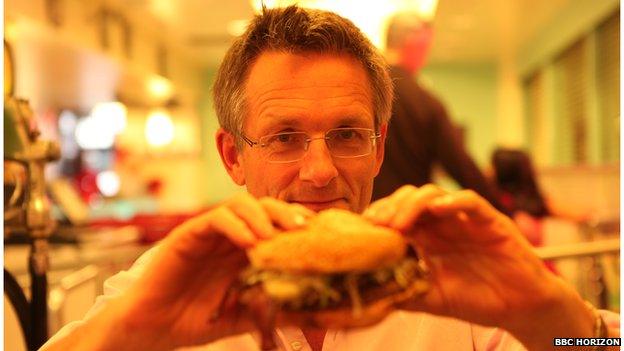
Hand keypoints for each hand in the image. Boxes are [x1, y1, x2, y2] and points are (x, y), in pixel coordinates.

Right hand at [98, 193, 313, 349]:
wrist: (152, 328)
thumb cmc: (194, 321)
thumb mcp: (241, 317)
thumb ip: (268, 311)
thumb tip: (306, 312)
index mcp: (244, 252)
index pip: (276, 226)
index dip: (298, 225)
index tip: (321, 234)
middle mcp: (230, 237)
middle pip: (264, 208)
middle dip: (287, 213)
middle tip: (305, 227)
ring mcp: (210, 233)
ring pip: (241, 205)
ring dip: (263, 215)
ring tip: (277, 235)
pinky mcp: (189, 234)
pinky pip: (216, 219)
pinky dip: (236, 226)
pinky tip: (249, 242)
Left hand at [363, 185, 594, 348]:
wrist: (520, 309)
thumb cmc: (476, 300)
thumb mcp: (432, 299)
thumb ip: (404, 292)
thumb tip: (368, 291)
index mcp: (425, 238)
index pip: (395, 214)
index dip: (378, 216)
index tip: (363, 228)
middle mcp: (441, 224)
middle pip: (409, 198)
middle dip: (390, 207)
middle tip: (377, 225)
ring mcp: (464, 220)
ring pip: (434, 194)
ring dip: (412, 204)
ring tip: (400, 224)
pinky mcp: (490, 221)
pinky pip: (470, 201)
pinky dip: (454, 200)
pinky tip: (439, 209)